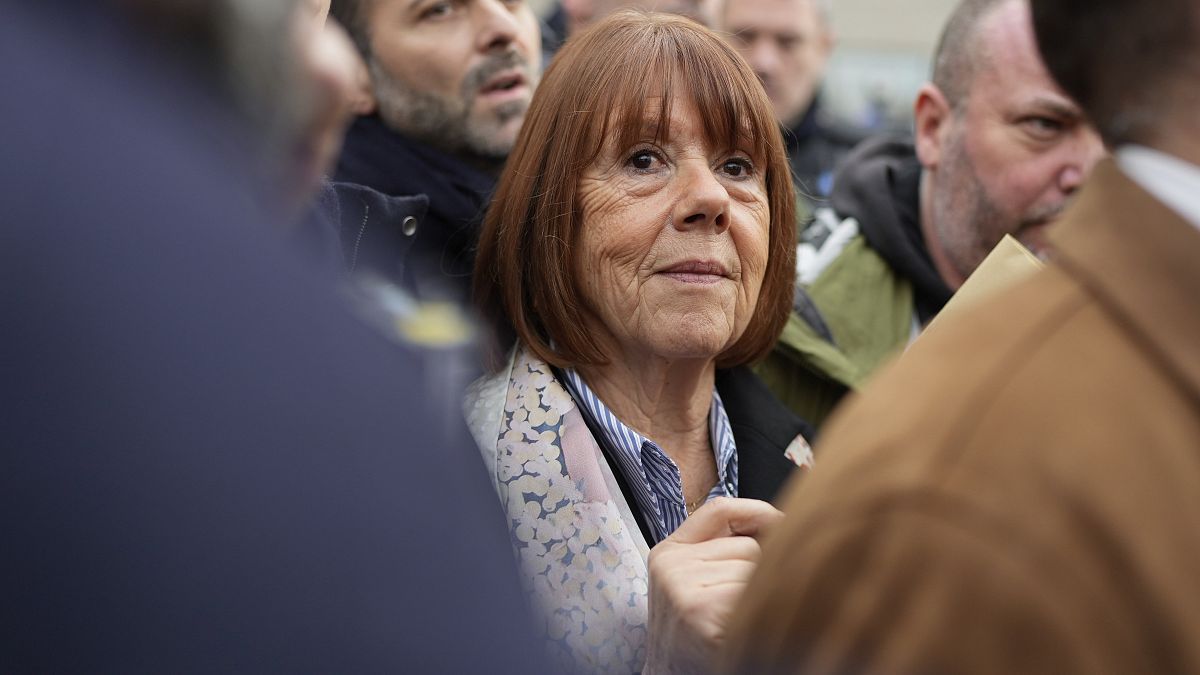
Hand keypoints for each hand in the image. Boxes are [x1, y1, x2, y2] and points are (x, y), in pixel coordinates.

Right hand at [643, 497, 783, 673]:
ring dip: (761, 598)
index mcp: (667, 553)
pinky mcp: (701, 612)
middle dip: (759, 574)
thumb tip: (783, 523)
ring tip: (739, 623)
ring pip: (756, 571)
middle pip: (749, 546)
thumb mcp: (695, 585)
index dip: (758, 513)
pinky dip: (761, 615)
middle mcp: (671, 566)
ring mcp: (683, 588)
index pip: (720, 510)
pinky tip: (742, 633)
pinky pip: (756, 595)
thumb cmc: (694, 638)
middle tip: (744, 608)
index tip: (785, 523)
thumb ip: (723, 550)